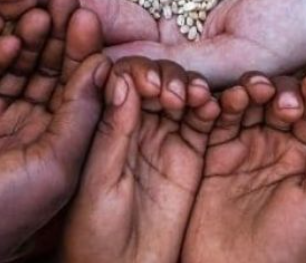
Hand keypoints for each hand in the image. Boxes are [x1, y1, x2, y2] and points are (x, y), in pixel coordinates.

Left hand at [63, 58, 218, 262]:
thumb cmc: (93, 234)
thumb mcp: (97, 182)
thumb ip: (111, 132)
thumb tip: (121, 79)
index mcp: (103, 125)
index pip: (119, 79)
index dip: (134, 72)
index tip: (145, 82)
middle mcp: (134, 124)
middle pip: (154, 79)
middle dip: (165, 76)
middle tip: (171, 93)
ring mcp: (164, 137)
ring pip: (181, 94)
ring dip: (190, 86)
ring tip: (194, 98)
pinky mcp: (193, 155)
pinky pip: (206, 122)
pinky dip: (212, 108)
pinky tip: (212, 107)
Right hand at [183, 72, 305, 262]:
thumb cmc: (287, 248)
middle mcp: (279, 142)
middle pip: (280, 97)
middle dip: (283, 90)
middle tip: (284, 99)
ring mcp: (244, 145)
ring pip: (247, 101)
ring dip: (249, 90)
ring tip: (252, 93)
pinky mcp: (211, 151)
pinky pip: (212, 118)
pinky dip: (213, 104)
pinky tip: (216, 101)